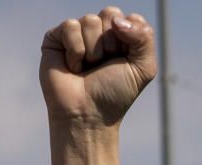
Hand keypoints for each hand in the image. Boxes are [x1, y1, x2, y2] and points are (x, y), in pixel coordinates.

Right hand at [40, 7, 156, 126]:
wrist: (88, 114)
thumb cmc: (115, 93)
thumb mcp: (144, 68)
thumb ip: (145, 37)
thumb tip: (117, 20)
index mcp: (123, 37)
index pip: (131, 18)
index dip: (130, 40)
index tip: (124, 62)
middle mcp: (100, 32)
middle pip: (110, 14)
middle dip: (111, 43)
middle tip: (104, 65)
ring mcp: (78, 34)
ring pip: (90, 20)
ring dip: (93, 50)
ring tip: (88, 68)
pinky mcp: (56, 37)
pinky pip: (70, 26)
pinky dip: (76, 50)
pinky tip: (73, 66)